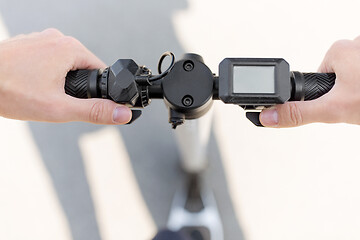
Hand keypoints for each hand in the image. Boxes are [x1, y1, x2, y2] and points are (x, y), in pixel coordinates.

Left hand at [0, 28, 131, 123]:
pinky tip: (31, 86)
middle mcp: (56, 38)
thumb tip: (123, 114)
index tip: (84, 103)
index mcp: (70, 48)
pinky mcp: (28, 44)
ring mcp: (40, 39)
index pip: (100, 70)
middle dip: (75, 87)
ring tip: (41, 94)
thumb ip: (95, 111)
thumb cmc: (9, 91)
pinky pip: (47, 60)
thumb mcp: (59, 108)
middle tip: (57, 101)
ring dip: (60, 81)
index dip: (98, 91)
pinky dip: (45, 75)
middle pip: (82, 67)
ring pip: (64, 65)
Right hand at [260, 36, 359, 126]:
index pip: (317, 74)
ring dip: (355, 88)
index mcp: (337, 51)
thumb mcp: (333, 109)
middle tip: (351, 102)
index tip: (331, 102)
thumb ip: (299, 113)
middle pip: (335, 75)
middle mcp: (354, 44)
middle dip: (340, 93)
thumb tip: (269, 115)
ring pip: (351, 76)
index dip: (322, 94)